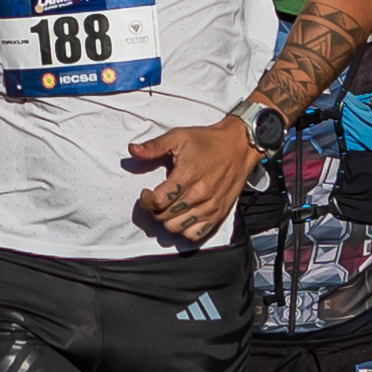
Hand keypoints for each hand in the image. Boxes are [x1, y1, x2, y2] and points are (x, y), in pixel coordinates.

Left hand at [120, 111, 257, 244]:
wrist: (239, 146)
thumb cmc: (207, 142)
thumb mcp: (178, 136)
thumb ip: (154, 147)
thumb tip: (132, 150)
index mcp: (187, 175)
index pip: (159, 201)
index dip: (146, 200)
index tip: (146, 194)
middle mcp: (199, 194)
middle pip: (165, 217)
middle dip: (155, 209)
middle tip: (157, 198)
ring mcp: (209, 207)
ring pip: (177, 228)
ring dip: (167, 220)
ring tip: (169, 207)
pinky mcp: (218, 214)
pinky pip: (196, 234)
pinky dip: (185, 230)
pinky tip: (182, 217)